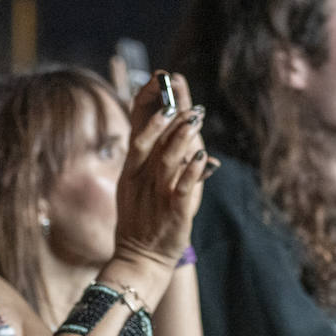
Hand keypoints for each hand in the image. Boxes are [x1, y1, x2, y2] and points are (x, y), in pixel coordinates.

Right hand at [113, 72, 213, 269]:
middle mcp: (140, 177)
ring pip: (166, 161)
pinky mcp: (172, 212)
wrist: (140, 258)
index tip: (160, 77)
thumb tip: (177, 125)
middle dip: (162, 112)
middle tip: (176, 89)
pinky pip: (181, 190)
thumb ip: (160, 157)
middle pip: (146, 138)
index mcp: (133, 167)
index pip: (136, 127)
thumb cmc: (145, 219)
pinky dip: (191, 174)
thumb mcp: (144, 184)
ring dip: (179, 138)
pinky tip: (203, 158)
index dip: (147, 100)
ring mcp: (155, 194)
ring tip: (192, 116)